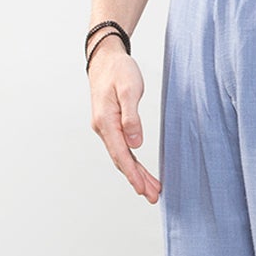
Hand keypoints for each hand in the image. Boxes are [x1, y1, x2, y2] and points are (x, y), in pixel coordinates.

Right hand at [88, 43, 160, 201]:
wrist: (105, 58)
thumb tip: (135, 143)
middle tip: (153, 196)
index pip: (121, 155)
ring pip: (122, 157)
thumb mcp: (129, 89)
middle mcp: (103, 128)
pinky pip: (122, 149)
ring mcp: (106, 128)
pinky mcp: (111, 125)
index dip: (133, 174)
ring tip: (152, 189)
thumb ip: (131, 116)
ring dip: (136, 174)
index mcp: (105, 122)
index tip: (143, 189)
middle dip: (137, 180)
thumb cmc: (118, 71)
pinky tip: (141, 171)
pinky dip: (132, 163)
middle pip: (121, 161)